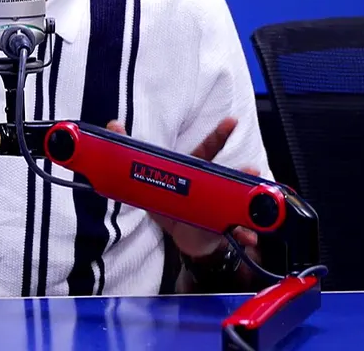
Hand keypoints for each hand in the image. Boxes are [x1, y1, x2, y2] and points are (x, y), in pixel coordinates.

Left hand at [104, 117, 260, 258]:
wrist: (186, 241)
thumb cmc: (171, 208)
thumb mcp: (148, 185)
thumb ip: (128, 154)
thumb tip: (113, 124)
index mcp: (195, 173)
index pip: (208, 149)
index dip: (219, 135)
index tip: (231, 121)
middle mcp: (213, 187)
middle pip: (229, 175)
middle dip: (241, 172)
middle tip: (250, 169)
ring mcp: (222, 207)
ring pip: (238, 202)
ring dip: (247, 203)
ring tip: (250, 205)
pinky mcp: (226, 229)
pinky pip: (238, 233)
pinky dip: (244, 236)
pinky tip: (246, 237)